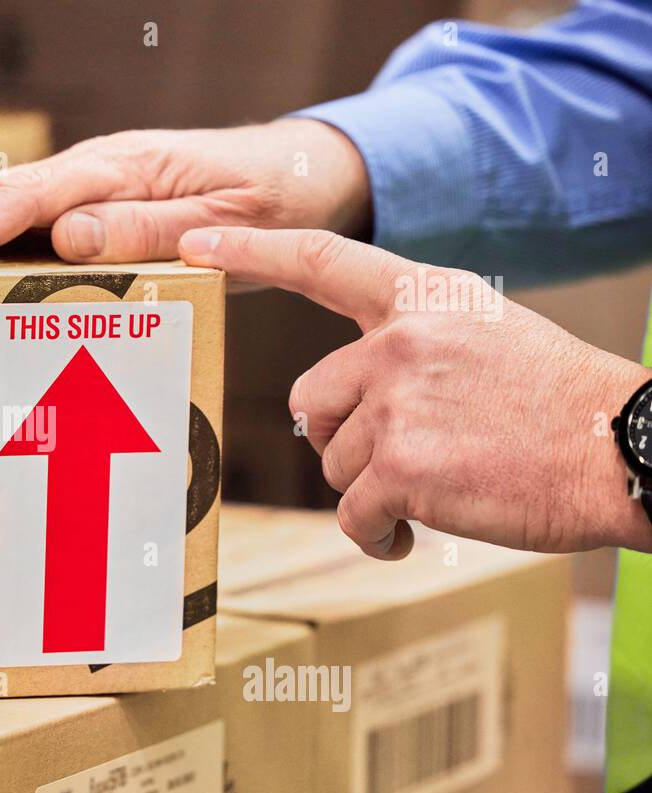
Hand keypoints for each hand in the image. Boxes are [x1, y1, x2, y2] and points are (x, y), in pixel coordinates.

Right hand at [0, 120, 369, 266]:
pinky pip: (15, 220)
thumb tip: (68, 236)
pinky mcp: (87, 205)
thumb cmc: (271, 196)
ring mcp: (84, 185)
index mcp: (121, 170)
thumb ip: (150, 228)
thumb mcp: (225, 219)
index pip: (31, 200)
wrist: (299, 174)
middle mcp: (91, 170)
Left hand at [177, 225, 651, 558]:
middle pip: (312, 401)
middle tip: (402, 458)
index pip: (320, 260)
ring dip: (373, 488)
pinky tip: (413, 533)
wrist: (626, 448)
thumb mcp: (483, 335)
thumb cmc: (557, 403)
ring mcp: (396, 404)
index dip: (251, 252)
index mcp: (421, 298)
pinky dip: (376, 535)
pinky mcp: (400, 468)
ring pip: (334, 463)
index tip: (197, 245)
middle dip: (345, 438)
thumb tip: (334, 400)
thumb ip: (407, 346)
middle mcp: (398, 341)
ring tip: (438, 486)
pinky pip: (351, 515)